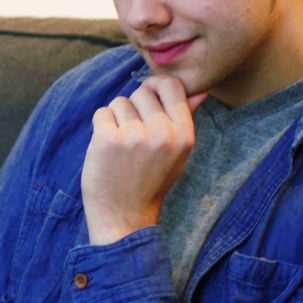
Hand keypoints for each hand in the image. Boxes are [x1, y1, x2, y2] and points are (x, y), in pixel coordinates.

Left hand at [81, 76, 207, 245]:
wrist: (124, 216)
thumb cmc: (150, 181)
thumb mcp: (177, 153)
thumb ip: (186, 119)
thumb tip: (202, 92)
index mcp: (184, 135)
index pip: (172, 86)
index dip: (156, 87)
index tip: (147, 100)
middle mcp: (163, 134)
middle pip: (142, 92)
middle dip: (134, 108)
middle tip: (134, 137)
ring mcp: (135, 136)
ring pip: (119, 102)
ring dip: (116, 119)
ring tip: (122, 147)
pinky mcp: (108, 140)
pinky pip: (102, 113)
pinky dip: (101, 127)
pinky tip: (107, 149)